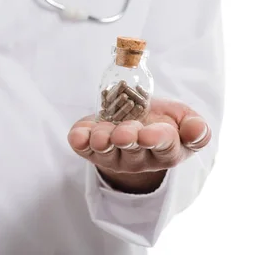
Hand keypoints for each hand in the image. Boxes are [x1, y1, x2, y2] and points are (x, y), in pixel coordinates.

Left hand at [67, 98, 210, 193]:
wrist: (133, 119)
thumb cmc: (161, 120)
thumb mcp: (183, 119)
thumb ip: (195, 127)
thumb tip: (197, 130)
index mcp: (166, 150)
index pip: (164, 147)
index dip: (156, 140)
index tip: (149, 134)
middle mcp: (138, 157)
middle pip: (132, 151)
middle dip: (127, 140)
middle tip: (124, 133)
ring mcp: (113, 155)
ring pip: (107, 151)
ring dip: (103, 142)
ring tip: (101, 135)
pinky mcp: (90, 149)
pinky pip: (83, 148)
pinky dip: (79, 141)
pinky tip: (78, 135)